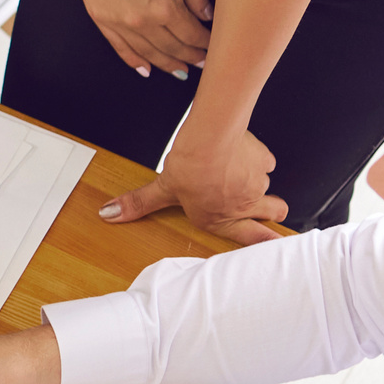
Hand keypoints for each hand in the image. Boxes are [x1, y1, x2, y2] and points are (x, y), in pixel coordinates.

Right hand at [65, 0, 211, 76]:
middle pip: (173, 49)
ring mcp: (121, 25)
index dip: (205, 44)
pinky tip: (146, 69)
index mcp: (165, 7)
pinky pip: (122, 49)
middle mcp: (143, 22)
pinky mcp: (103, 22)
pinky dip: (135, 62)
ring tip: (181, 72)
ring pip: (149, 54)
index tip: (213, 48)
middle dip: (191, 58)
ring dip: (167, 65)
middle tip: (202, 63)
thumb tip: (207, 16)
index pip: (192, 35)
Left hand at [103, 127, 286, 244]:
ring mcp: (258, 185)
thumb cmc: (190, 166)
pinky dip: (256, 158)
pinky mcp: (265, 163)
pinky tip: (240, 150)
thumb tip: (110, 214)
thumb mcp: (162, 188)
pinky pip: (266, 163)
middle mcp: (243, 206)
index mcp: (220, 218)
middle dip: (271, 212)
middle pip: (274, 213)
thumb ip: (139, 204)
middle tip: (266, 207)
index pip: (251, 238)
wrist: (211, 139)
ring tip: (238, 168)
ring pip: (267, 187)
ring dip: (256, 180)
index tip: (273, 244)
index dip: (264, 242)